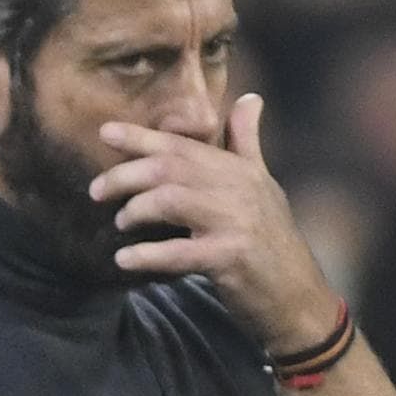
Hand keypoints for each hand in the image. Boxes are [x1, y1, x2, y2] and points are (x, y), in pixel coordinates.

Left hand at [94, 99, 341, 355]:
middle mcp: (238, 189)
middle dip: (125, 175)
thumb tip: (251, 98)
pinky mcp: (231, 259)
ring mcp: (236, 223)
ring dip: (136, 210)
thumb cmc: (274, 242)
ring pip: (171, 201)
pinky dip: (148, 255)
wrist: (299, 298)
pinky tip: (124, 259)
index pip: (182, 146)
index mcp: (239, 170)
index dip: (141, 137)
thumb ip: (247, 143)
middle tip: (96, 191)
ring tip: (119, 223)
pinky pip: (180, 253)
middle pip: (170, 168)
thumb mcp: (263, 186)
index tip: (105, 132)